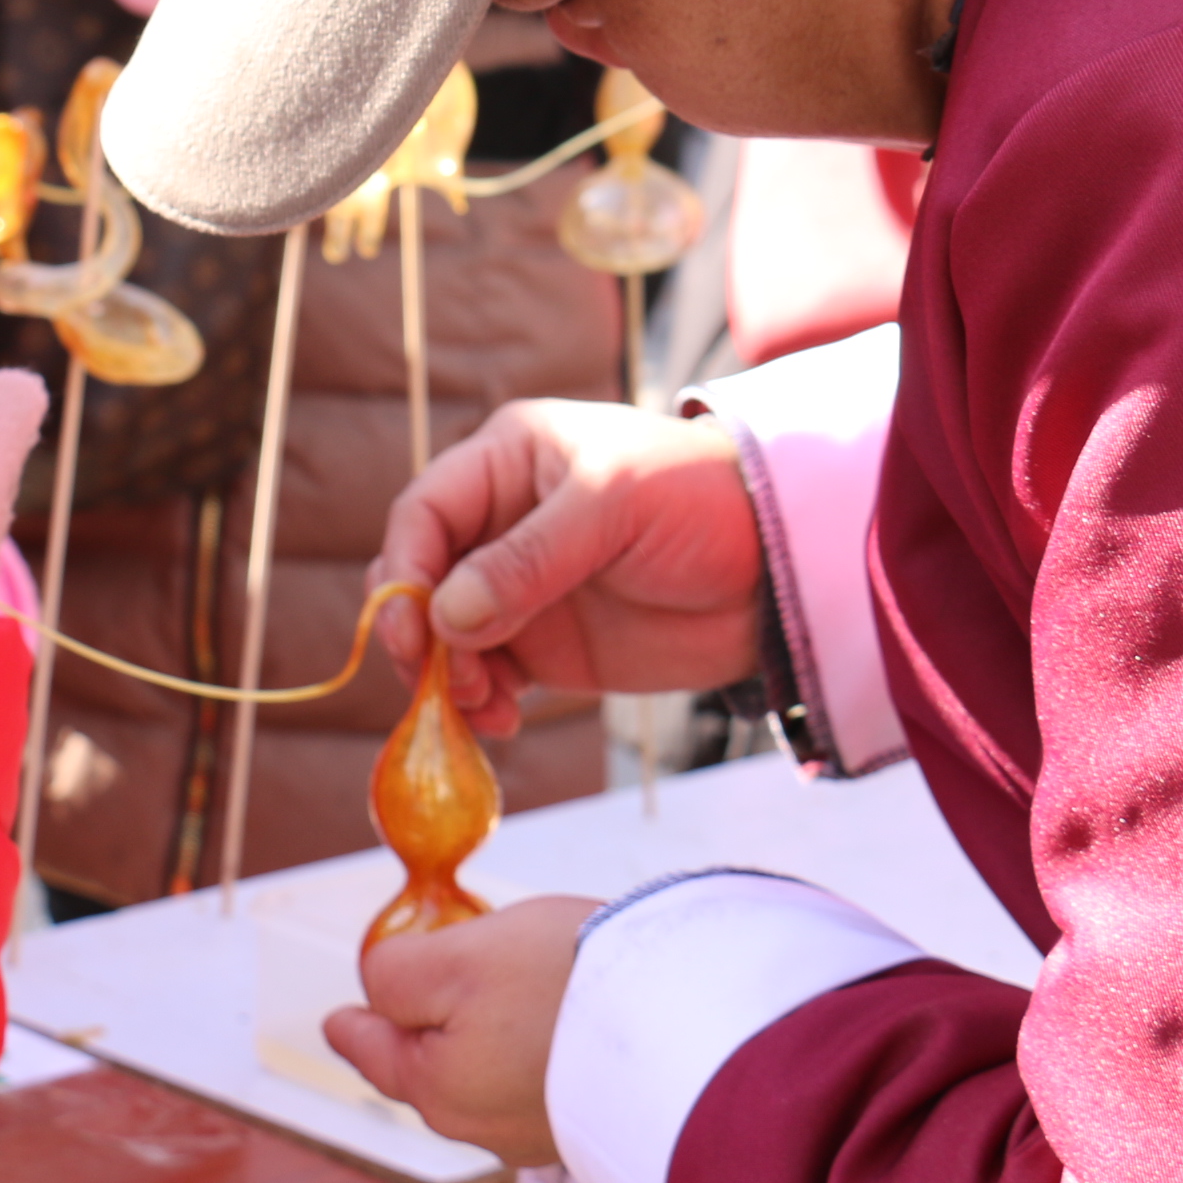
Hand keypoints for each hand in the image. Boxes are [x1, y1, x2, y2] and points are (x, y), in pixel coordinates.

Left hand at [326, 894, 595, 1166]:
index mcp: (436, 1086)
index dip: (353, 1025)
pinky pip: (540, 1082)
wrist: (680, 1025)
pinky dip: (535, 1051)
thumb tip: (376, 991)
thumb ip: (395, 976)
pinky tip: (557, 1023)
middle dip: (423, 1030)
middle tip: (422, 988)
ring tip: (500, 995)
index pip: (375, 1051)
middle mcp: (483, 1124)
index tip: (337, 1021)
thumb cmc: (561, 981)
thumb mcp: (456, 958)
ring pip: (487, 1076)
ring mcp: (540, 1131)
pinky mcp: (590, 1120)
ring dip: (485, 1038)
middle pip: (432, 1067)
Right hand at [372, 400, 764, 736]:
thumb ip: (529, 559)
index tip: (412, 630)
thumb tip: (445, 617)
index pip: (423, 514)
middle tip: (446, 681)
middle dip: (418, 633)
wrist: (778, 569)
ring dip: (445, 677)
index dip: (405, 570)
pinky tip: (501, 721)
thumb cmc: (701, 502)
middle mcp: (500, 523)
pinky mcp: (545, 645)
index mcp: (507, 461)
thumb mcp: (615, 509)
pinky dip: (477, 703)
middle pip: (420, 580)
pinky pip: (484, 676)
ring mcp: (519, 588)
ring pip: (442, 637)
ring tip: (484, 707)